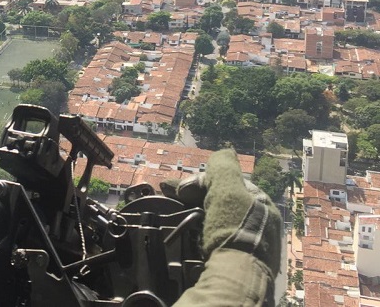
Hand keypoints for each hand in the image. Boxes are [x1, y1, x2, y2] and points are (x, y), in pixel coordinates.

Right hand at [160, 148, 281, 276]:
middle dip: (192, 197)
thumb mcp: (228, 190)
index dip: (198, 182)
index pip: (226, 184)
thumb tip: (224, 151)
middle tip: (168, 196)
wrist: (235, 279)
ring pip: (215, 221)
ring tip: (171, 214)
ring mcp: (250, 247)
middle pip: (220, 203)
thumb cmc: (234, 231)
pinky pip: (214, 242)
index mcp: (262, 206)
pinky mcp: (237, 264)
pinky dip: (197, 235)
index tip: (175, 188)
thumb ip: (223, 167)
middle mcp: (260, 225)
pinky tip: (185, 236)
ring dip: (192, 214)